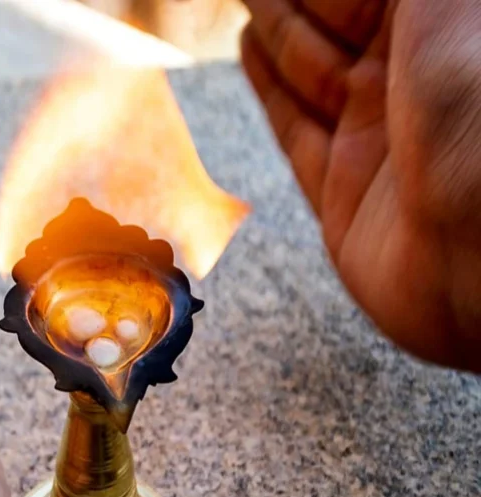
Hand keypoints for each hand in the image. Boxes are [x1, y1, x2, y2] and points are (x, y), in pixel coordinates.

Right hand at [240, 0, 480, 371]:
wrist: (478, 263)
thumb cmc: (478, 130)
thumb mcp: (446, 13)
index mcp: (443, 37)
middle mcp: (412, 85)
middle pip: (336, 20)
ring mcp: (375, 140)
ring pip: (309, 69)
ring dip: (274, 28)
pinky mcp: (341, 191)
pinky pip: (295, 129)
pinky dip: (269, 91)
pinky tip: (248, 52)